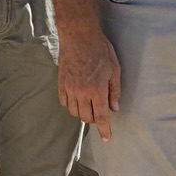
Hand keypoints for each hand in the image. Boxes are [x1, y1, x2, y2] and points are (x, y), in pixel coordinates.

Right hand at [57, 26, 121, 142]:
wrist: (79, 36)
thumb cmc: (100, 50)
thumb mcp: (114, 69)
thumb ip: (114, 91)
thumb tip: (114, 108)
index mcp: (97, 90)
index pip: (101, 116)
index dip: (104, 129)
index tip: (106, 138)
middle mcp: (82, 92)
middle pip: (86, 117)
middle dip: (94, 119)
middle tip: (100, 114)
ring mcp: (69, 88)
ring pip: (74, 112)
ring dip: (83, 113)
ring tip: (89, 106)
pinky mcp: (61, 83)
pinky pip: (64, 102)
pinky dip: (71, 105)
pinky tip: (77, 99)